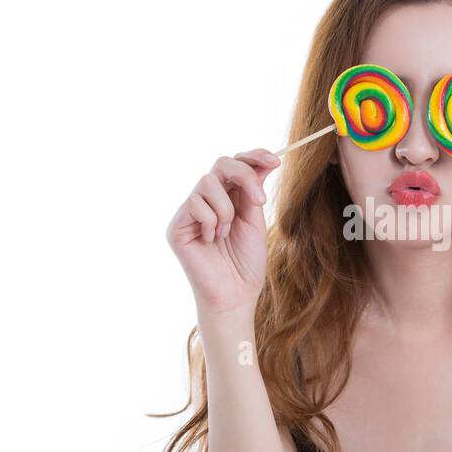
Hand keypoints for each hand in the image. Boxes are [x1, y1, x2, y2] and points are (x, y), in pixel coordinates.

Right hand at [166, 149, 280, 314]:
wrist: (236, 294)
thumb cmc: (246, 262)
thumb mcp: (255, 220)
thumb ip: (253, 191)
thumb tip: (264, 161)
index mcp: (227, 197)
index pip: (235, 163)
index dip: (253, 156)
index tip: (276, 161)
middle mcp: (206, 200)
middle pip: (220, 163)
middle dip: (244, 175)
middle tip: (259, 201)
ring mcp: (189, 212)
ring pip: (207, 182)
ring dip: (226, 209)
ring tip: (226, 233)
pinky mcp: (176, 226)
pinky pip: (194, 203)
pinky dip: (211, 221)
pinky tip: (211, 241)